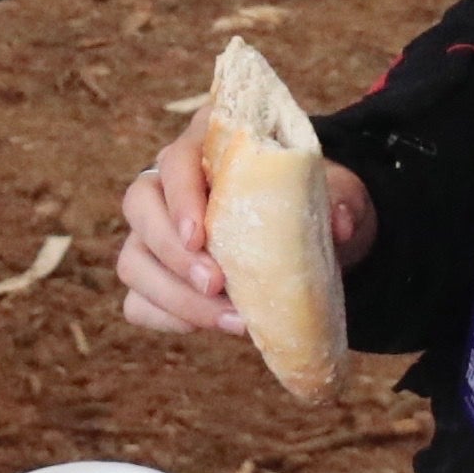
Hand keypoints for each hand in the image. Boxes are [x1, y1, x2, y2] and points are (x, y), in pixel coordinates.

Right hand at [113, 115, 378, 339]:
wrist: (308, 237)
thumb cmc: (311, 202)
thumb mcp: (334, 191)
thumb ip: (339, 201)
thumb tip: (340, 226)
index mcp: (207, 145)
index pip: (175, 160)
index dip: (181, 196)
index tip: (200, 235)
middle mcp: (168, 184)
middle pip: (139, 207)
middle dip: (172, 253)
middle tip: (214, 284)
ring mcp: (154, 232)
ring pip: (133, 260)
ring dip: (174, 295)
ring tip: (231, 320)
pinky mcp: (155, 276)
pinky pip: (139, 302)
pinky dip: (169, 319)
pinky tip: (212, 326)